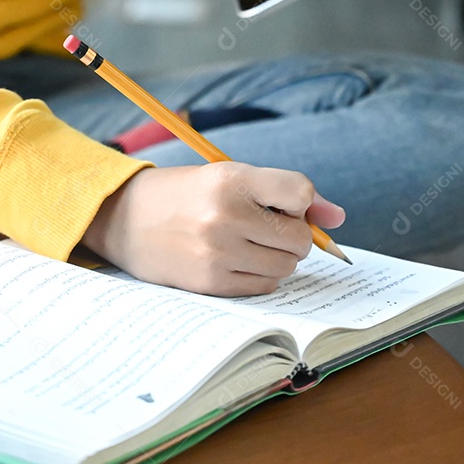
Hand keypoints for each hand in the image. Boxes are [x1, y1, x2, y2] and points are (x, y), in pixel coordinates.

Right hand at [82, 162, 345, 296]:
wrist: (124, 218)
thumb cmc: (185, 194)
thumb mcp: (230, 177)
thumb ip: (287, 192)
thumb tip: (339, 217)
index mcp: (230, 179)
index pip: (300, 192)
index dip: (300, 202)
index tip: (283, 202)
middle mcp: (225, 216)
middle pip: (300, 237)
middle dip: (292, 234)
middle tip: (264, 225)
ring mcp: (217, 253)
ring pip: (287, 266)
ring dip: (278, 257)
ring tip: (250, 243)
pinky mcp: (210, 283)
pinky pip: (264, 286)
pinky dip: (260, 276)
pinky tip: (236, 260)